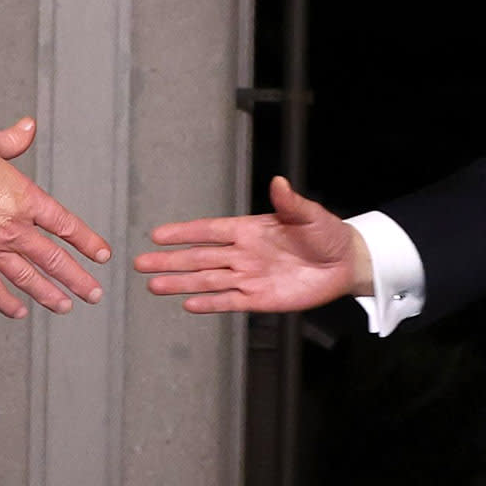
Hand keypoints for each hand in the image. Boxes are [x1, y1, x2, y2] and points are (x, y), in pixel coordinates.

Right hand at [0, 118, 110, 320]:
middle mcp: (12, 229)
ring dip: (50, 295)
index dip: (87, 242)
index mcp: (24, 199)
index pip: (65, 225)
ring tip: (66, 306)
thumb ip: (13, 141)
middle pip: (54, 260)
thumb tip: (28, 127)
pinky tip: (18, 312)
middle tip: (94, 294)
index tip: (101, 254)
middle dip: (77, 279)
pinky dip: (6, 302)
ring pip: (28, 279)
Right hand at [134, 176, 370, 312]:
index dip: (183, 233)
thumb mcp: (310, 214)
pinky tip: (188, 304)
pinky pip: (229, 301)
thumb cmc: (327, 234)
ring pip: (207, 281)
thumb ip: (290, 202)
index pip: (209, 231)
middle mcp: (243, 254)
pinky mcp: (259, 299)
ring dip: (181, 283)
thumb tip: (279, 182)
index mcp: (249, 230)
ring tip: (154, 286)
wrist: (344, 264)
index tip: (157, 235)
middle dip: (170, 261)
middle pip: (199, 258)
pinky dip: (209, 304)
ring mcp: (249, 277)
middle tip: (141, 263)